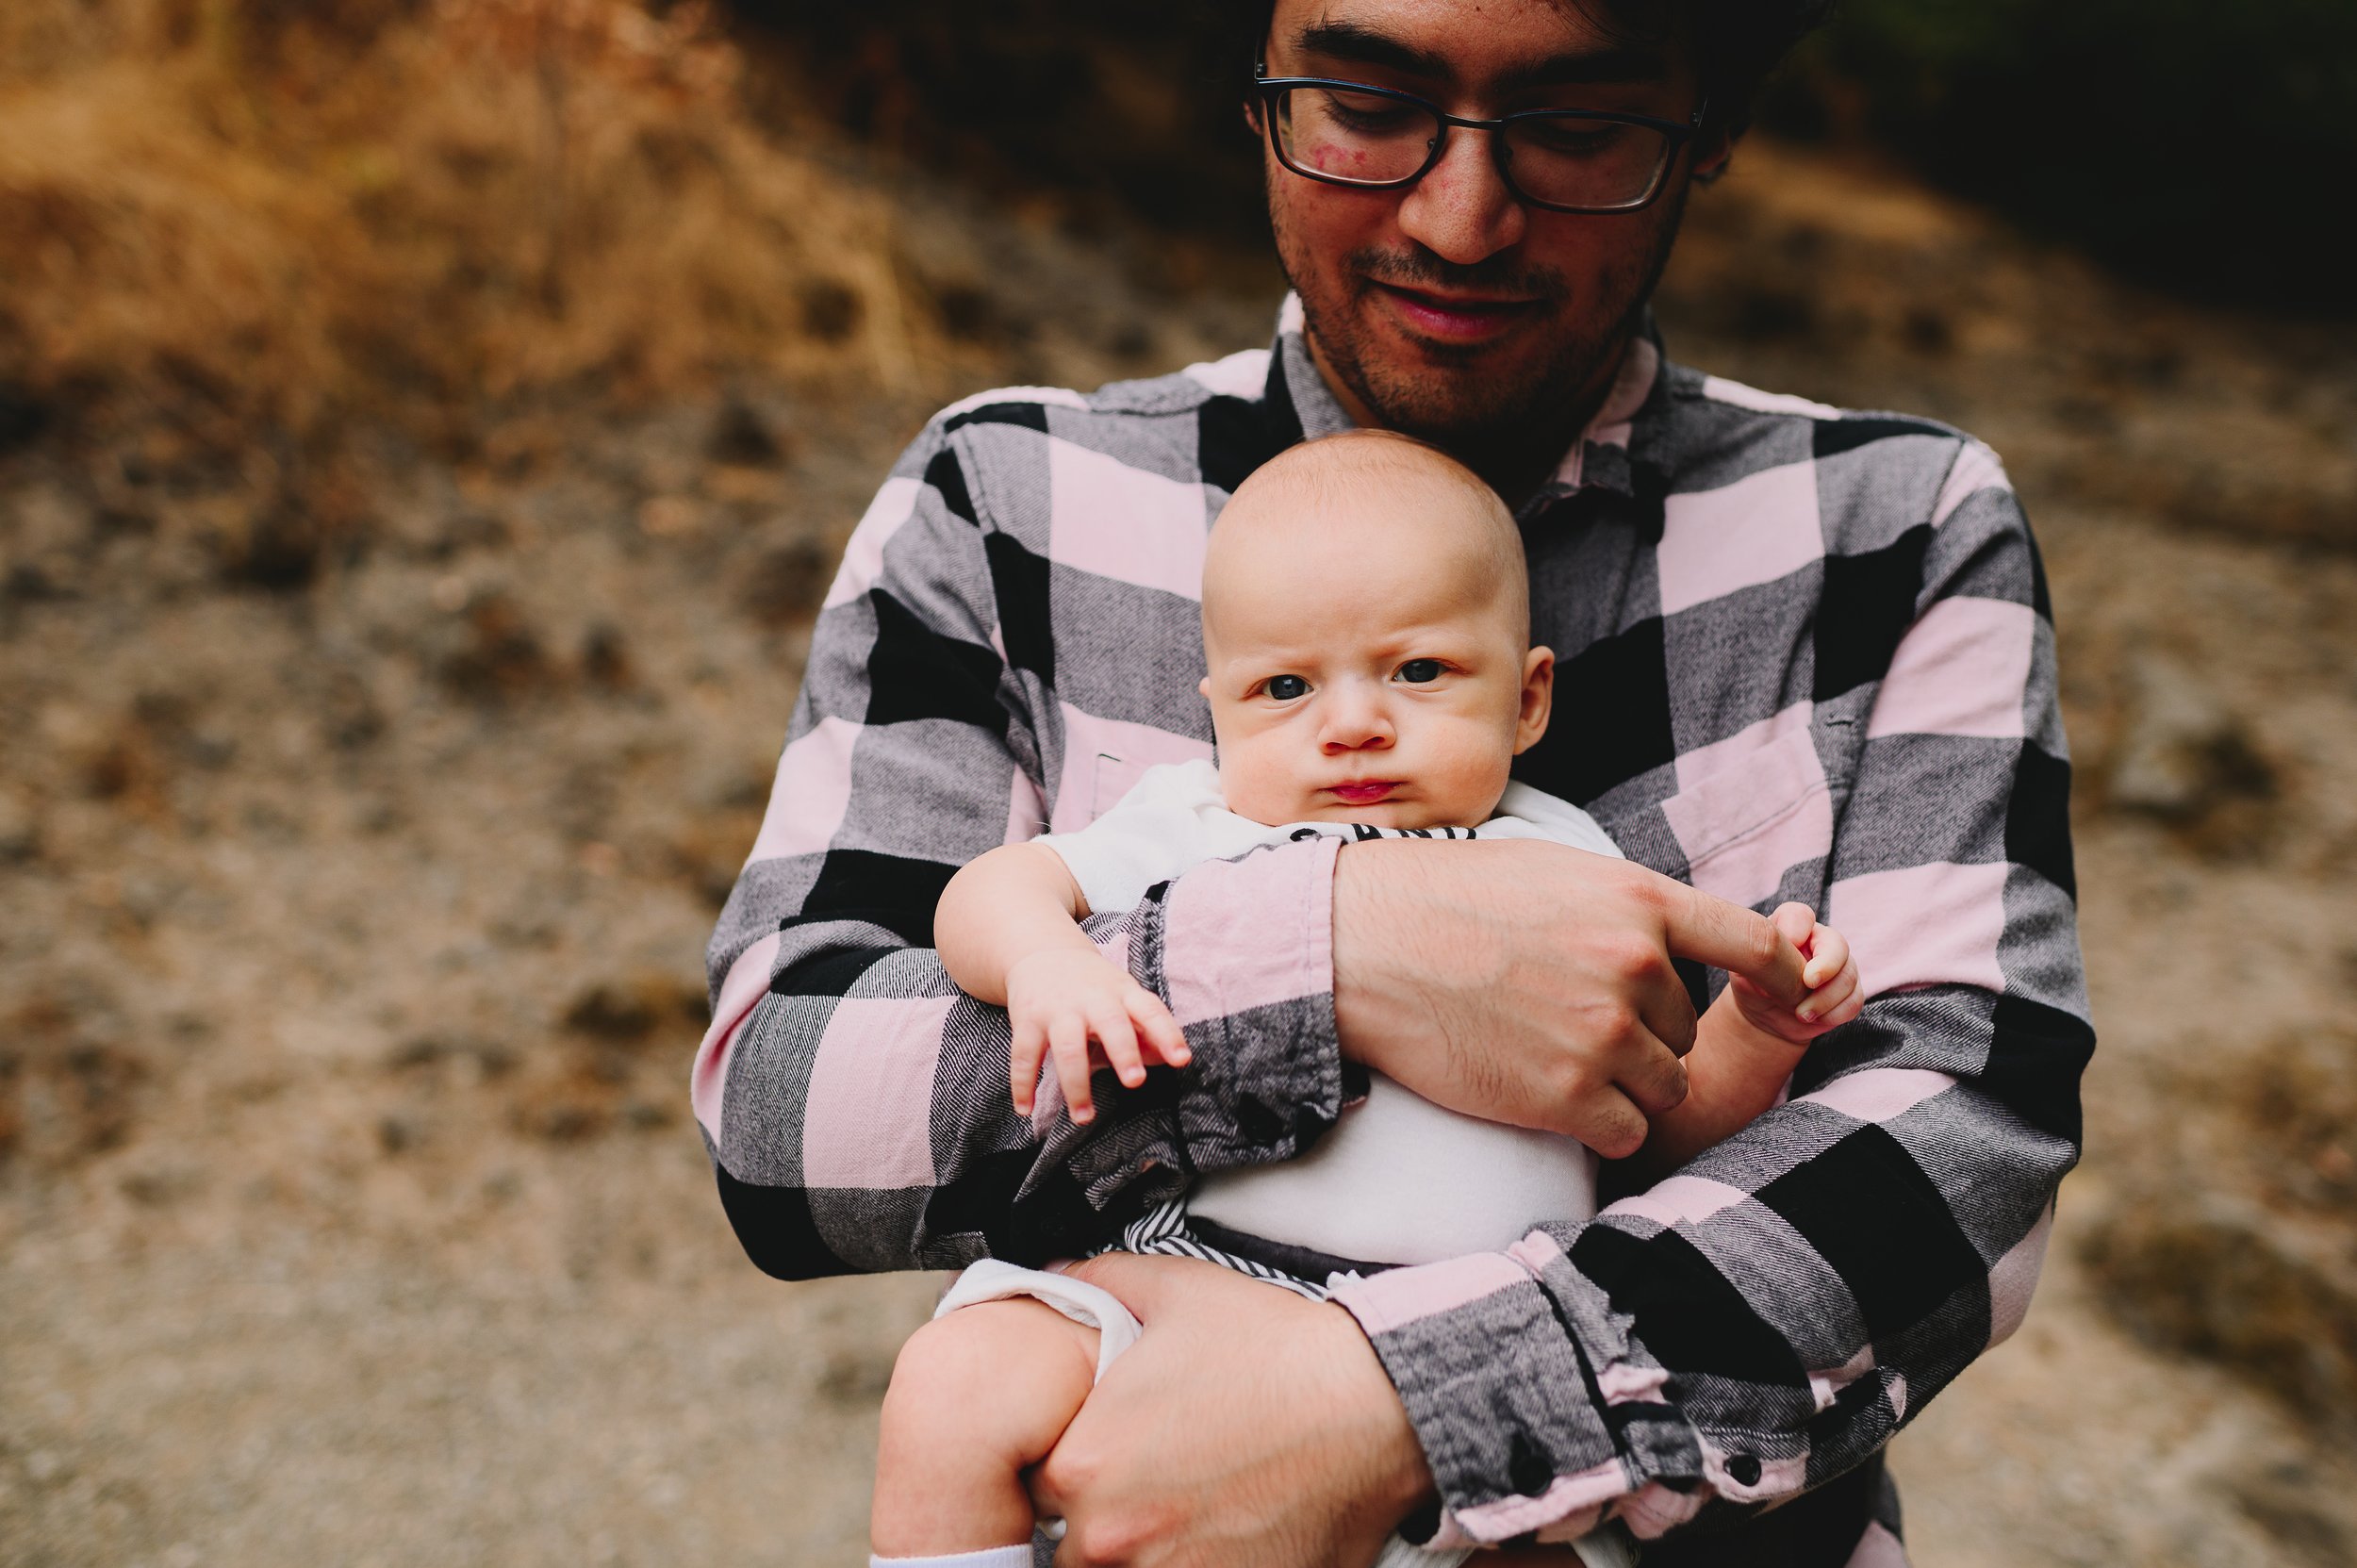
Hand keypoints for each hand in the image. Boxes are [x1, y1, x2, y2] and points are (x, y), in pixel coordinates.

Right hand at [1007, 947, 1191, 1123]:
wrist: (1043, 953)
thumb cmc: (1095, 987)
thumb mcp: (1125, 998)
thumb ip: (1148, 1032)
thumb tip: (1173, 1060)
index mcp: (1123, 993)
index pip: (1150, 1011)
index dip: (1167, 1034)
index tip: (1182, 1059)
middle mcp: (1092, 999)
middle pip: (1110, 1023)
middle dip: (1123, 1051)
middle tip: (1135, 1082)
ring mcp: (1058, 1010)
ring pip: (1067, 1048)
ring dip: (1075, 1085)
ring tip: (1083, 1118)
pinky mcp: (1027, 1021)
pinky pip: (1024, 1056)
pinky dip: (1023, 1085)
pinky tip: (1026, 1109)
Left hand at [1031, 1253, 1428, 1566]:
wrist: (1375, 1408)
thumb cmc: (1277, 1353)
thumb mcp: (1175, 1290)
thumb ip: (1093, 1283)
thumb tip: (1049, 1275)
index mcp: (1085, 1463)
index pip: (1034, 1487)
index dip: (1068, 1466)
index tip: (1104, 1454)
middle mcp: (1112, 1535)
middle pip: (1072, 1545)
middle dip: (1103, 1519)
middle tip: (1156, 1484)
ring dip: (1142, 1550)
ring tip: (1190, 1510)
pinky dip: (1189, 1564)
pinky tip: (1222, 1533)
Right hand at [1334, 840, 1807, 1157]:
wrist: (1366, 946)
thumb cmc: (1447, 897)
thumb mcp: (1555, 869)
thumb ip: (1627, 904)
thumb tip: (1676, 940)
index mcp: (1640, 902)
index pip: (1754, 945)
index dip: (1783, 975)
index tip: (1795, 992)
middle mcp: (1636, 968)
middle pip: (1688, 1028)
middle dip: (1646, 1030)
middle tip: (1570, 1014)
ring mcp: (1604, 1036)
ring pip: (1665, 1084)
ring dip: (1626, 1082)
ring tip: (1554, 1053)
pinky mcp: (1567, 1097)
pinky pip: (1627, 1130)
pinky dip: (1600, 1122)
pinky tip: (1549, 1093)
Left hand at [1728, 902, 1863, 1046]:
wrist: (1764, 1016)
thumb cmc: (1752, 984)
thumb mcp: (1742, 969)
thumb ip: (1755, 955)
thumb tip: (1778, 957)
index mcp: (1791, 927)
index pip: (1799, 915)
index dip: (1797, 928)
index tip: (1788, 945)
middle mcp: (1819, 942)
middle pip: (1838, 945)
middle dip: (1827, 966)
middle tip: (1808, 983)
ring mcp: (1838, 967)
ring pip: (1849, 976)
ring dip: (1826, 999)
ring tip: (1801, 1014)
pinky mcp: (1848, 992)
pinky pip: (1854, 1000)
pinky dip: (1835, 1013)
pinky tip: (1814, 1019)